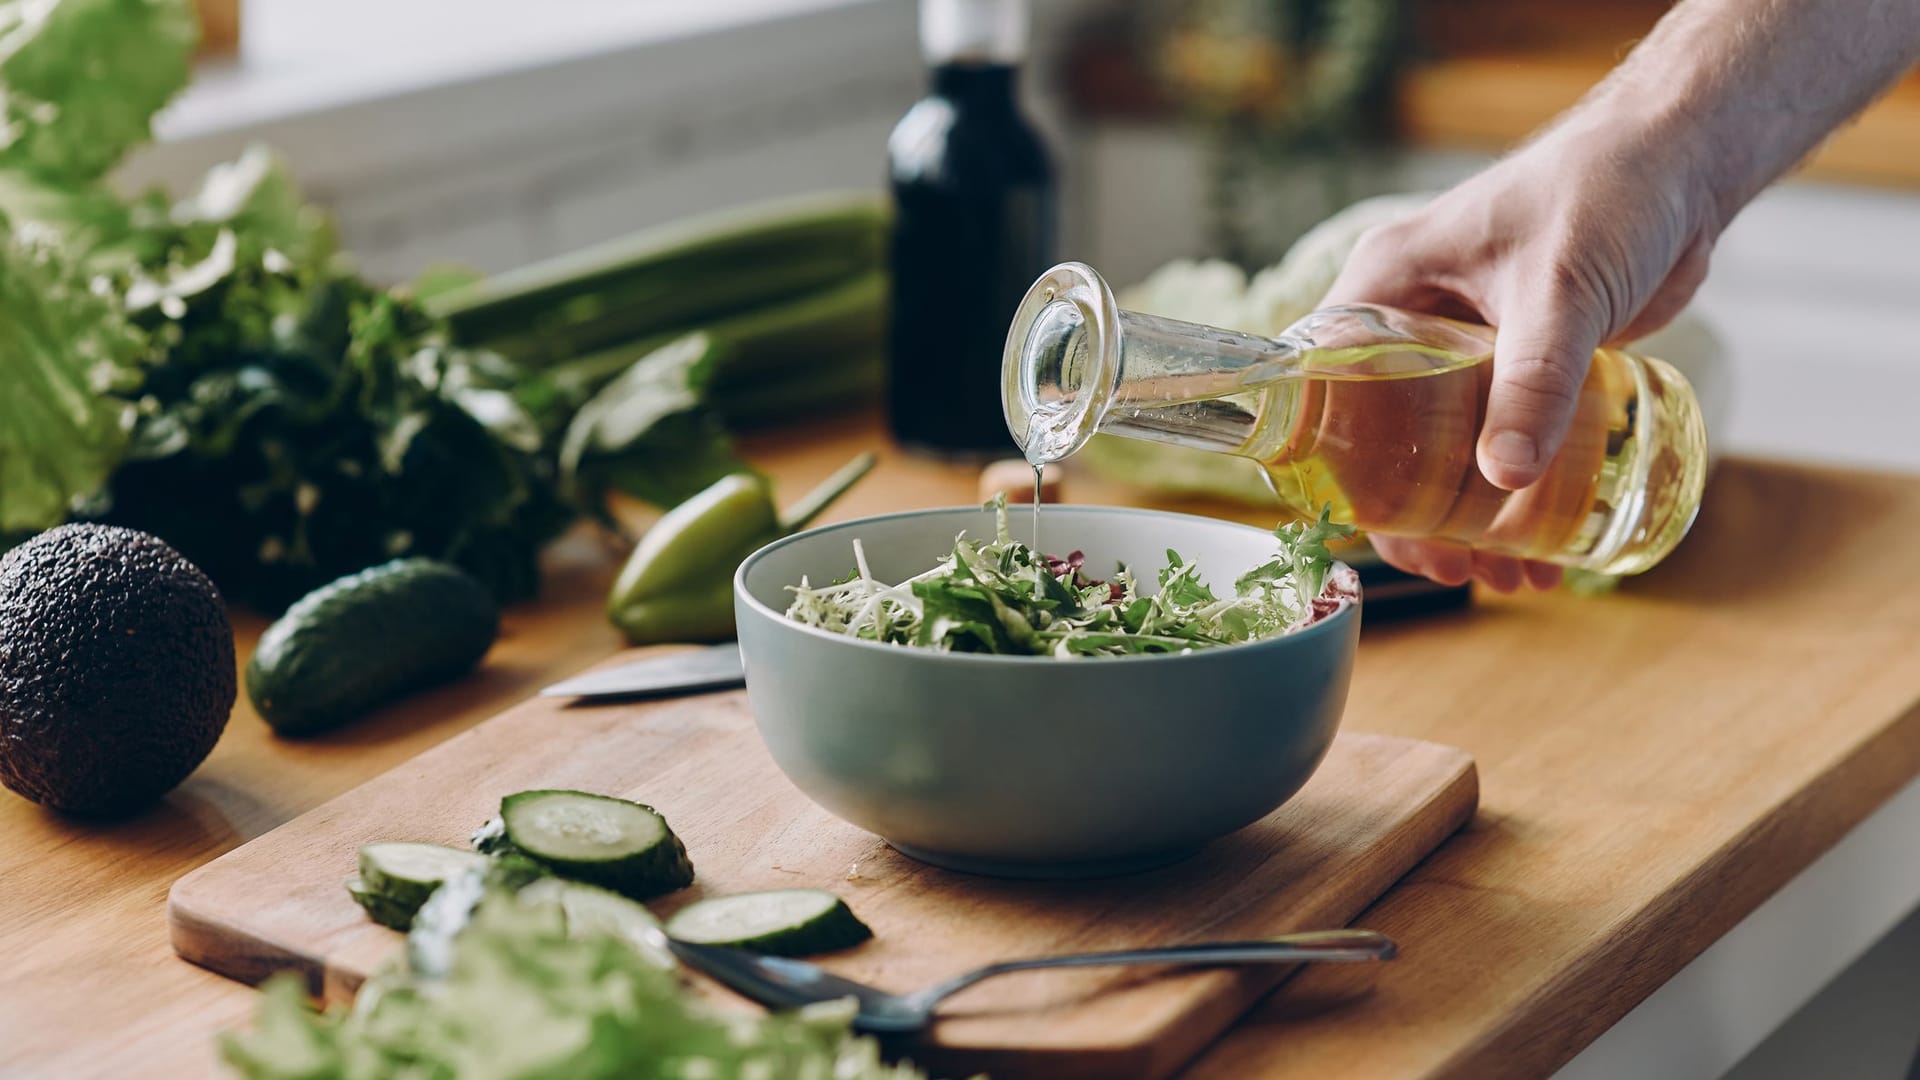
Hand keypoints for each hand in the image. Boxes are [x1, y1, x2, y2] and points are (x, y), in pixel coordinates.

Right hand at [1320, 117, 1717, 590]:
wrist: (1684, 161)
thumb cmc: (1608, 191)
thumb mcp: (1560, 289)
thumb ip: (1533, 379)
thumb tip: (1502, 478)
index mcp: (1385, 285)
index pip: (1326, 387)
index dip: (1340, 466)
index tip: (1381, 530)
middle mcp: (1414, 318)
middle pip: (1384, 437)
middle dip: (1419, 515)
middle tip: (1455, 572)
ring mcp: (1467, 346)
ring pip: (1447, 450)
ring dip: (1475, 518)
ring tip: (1514, 574)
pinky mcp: (1521, 362)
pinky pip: (1503, 439)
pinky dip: (1520, 493)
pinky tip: (1550, 540)